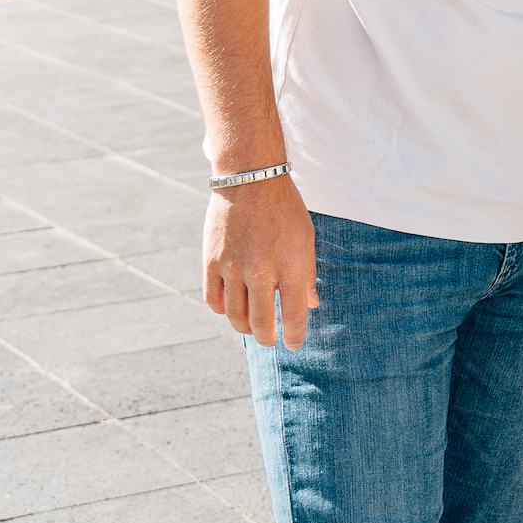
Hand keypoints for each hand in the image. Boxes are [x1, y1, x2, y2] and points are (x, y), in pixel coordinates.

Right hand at [201, 172, 318, 348]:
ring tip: (252, 326)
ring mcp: (233, 267)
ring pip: (234, 317)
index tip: (294, 345)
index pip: (292, 314)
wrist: (251, 178)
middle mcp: (260, 270)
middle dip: (267, 338)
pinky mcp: (211, 261)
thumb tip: (310, 305)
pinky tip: (232, 307)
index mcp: (290, 265)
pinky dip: (223, 310)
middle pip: (260, 324)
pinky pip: (214, 300)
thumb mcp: (306, 237)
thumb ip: (308, 274)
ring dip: (244, 328)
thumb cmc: (284, 208)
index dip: (294, 335)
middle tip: (270, 340)